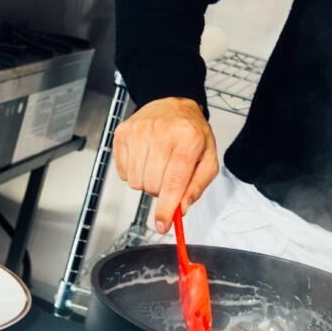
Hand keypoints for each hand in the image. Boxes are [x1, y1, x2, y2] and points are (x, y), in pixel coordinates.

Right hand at [112, 96, 218, 232]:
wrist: (174, 105)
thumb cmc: (191, 133)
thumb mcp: (208, 158)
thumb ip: (197, 186)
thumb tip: (181, 209)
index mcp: (188, 139)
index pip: (174, 183)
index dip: (167, 209)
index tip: (163, 225)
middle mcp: (161, 133)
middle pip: (153, 185)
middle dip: (161, 191)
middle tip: (168, 176)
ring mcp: (139, 132)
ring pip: (136, 182)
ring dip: (147, 182)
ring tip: (157, 166)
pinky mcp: (123, 133)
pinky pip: (123, 172)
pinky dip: (134, 173)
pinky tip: (144, 159)